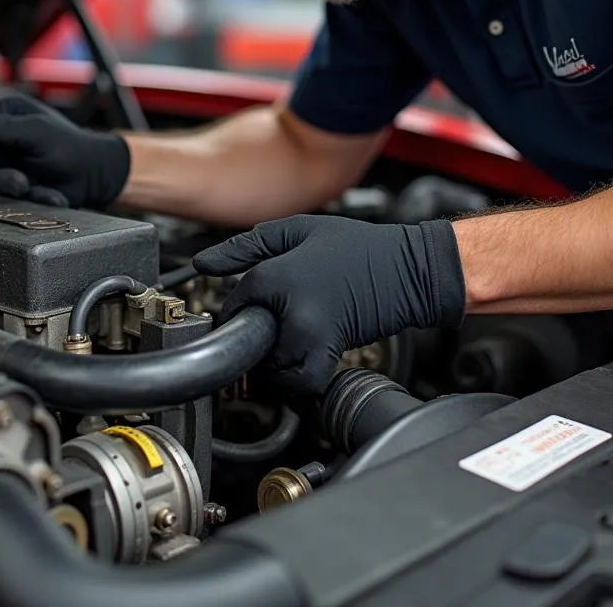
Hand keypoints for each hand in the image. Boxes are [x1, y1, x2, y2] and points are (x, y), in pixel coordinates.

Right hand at [0, 95, 129, 209]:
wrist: (97, 175)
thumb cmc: (70, 145)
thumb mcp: (36, 132)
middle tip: (6, 180)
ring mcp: (1, 167)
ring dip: (6, 186)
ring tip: (29, 186)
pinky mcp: (10, 191)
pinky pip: (5, 200)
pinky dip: (30, 199)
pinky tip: (51, 195)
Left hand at [193, 215, 464, 392]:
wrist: (409, 268)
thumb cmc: (358, 247)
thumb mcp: (297, 230)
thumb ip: (246, 246)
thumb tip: (203, 263)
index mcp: (275, 274)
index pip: (234, 304)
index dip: (233, 311)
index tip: (239, 315)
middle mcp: (288, 307)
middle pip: (248, 339)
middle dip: (251, 338)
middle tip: (261, 332)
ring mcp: (310, 334)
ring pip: (270, 364)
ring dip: (271, 362)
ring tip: (283, 347)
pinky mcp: (331, 353)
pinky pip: (300, 382)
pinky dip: (295, 382)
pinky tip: (298, 366)